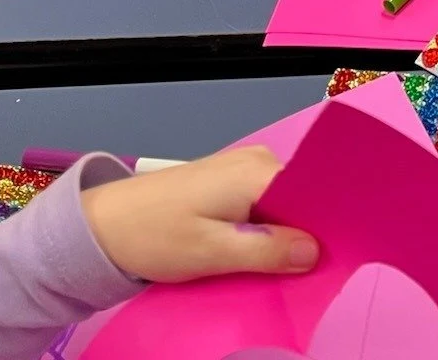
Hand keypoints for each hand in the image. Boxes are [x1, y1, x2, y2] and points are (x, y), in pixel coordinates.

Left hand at [81, 146, 318, 283]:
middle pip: (299, 200)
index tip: (336, 260)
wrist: (101, 226)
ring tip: (286, 272)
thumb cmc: (156, 236)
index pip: (312, 194)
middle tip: (309, 276)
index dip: (326, 227)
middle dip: (304, 236)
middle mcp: (257, 162)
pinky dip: (264, 232)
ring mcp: (241, 170)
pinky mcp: (226, 184)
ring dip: (283, 238)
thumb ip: (267, 251)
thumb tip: (316, 251)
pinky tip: (261, 258)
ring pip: (281, 207)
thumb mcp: (213, 253)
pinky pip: (262, 207)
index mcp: (259, 171)